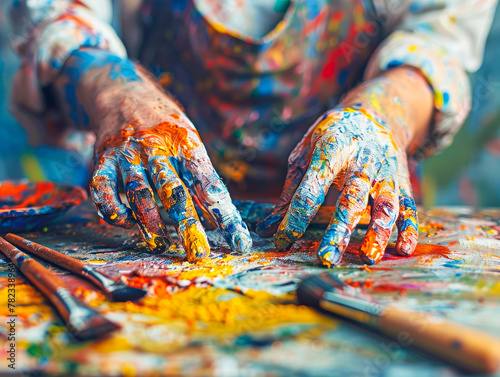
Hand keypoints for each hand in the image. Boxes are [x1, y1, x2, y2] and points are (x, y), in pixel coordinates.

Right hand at [91, 113, 252, 260]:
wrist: (124, 94)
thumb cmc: (167, 128)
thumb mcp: (190, 143)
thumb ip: (200, 179)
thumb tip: (217, 221)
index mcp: (186, 143)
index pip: (210, 184)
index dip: (226, 215)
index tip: (239, 242)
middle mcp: (157, 148)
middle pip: (174, 190)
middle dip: (188, 225)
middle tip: (199, 253)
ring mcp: (128, 154)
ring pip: (139, 192)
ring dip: (150, 222)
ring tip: (161, 244)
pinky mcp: (103, 161)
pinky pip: (104, 190)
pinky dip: (113, 210)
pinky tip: (124, 222)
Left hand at [256, 107, 418, 266]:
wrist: (374, 114)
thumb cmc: (331, 139)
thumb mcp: (305, 155)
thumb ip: (290, 192)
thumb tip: (266, 229)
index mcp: (330, 152)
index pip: (310, 189)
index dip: (296, 217)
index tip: (282, 241)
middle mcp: (361, 162)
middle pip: (350, 198)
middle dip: (338, 229)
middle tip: (326, 258)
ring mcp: (385, 172)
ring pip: (384, 203)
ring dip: (377, 231)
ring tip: (368, 257)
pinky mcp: (402, 182)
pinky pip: (409, 207)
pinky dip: (409, 228)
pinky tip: (403, 249)